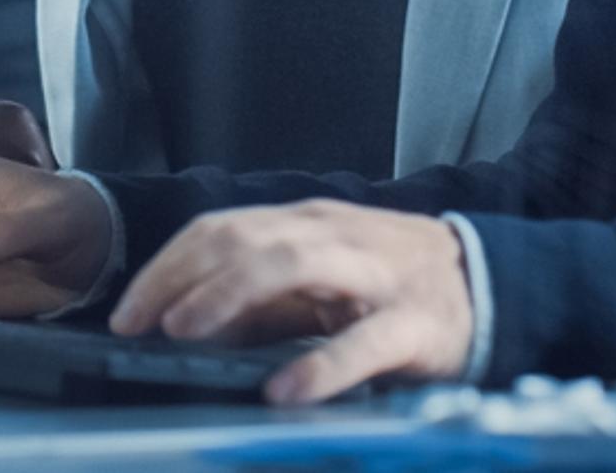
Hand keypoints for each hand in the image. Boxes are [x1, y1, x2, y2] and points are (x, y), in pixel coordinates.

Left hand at [110, 201, 474, 405]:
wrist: (487, 281)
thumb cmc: (392, 280)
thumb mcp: (319, 281)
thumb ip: (262, 299)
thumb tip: (191, 320)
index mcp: (305, 224)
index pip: (221, 230)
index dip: (168, 267)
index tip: (127, 309)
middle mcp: (332, 235)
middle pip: (243, 238)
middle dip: (182, 278)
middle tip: (139, 321)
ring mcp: (373, 274)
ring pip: (291, 264)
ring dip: (229, 295)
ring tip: (185, 331)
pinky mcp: (412, 324)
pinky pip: (361, 343)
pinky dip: (317, 369)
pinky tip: (282, 392)